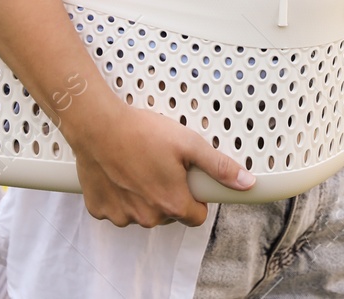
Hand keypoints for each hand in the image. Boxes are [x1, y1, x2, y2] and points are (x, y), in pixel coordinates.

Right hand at [68, 92, 253, 227]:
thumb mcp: (188, 143)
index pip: (196, 216)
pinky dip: (119, 195)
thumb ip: (218, 167)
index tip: (186, 179)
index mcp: (172, 204)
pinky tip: (119, 172)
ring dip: (143, 196)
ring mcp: (121, 216)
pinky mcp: (100, 209)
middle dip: (167, 194)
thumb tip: (246, 183)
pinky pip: (117, 209)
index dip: (195, 198)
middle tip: (160, 165)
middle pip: (168, 214)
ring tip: (137, 165)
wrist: (97, 126)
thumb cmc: (142, 132)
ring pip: (142, 212)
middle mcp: (147, 217)